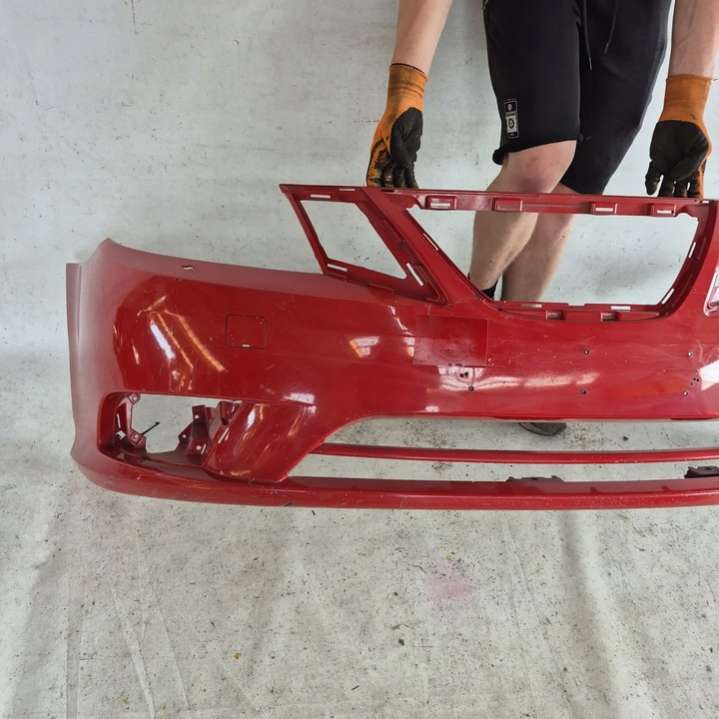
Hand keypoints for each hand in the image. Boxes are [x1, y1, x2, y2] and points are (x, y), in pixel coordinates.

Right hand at [366, 64, 425, 188]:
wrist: (408, 103)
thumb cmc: (398, 113)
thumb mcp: (395, 130)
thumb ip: (397, 149)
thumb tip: (403, 165)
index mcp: (377, 152)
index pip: (373, 174)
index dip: (375, 186)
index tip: (378, 197)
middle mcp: (386, 157)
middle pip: (385, 180)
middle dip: (389, 192)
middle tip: (395, 203)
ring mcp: (397, 157)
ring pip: (398, 178)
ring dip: (401, 189)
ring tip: (407, 200)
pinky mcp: (408, 156)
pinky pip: (409, 172)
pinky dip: (411, 181)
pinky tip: (415, 189)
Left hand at [645, 74, 711, 198]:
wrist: (680, 116)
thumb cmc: (695, 131)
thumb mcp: (702, 148)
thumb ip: (692, 164)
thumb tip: (677, 177)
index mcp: (695, 171)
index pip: (695, 190)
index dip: (693, 200)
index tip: (690, 207)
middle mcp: (681, 173)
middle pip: (678, 193)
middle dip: (676, 201)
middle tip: (672, 206)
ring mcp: (668, 168)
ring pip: (664, 187)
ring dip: (662, 195)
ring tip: (660, 200)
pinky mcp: (656, 162)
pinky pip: (651, 176)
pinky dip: (650, 183)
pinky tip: (650, 188)